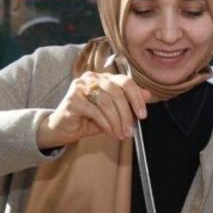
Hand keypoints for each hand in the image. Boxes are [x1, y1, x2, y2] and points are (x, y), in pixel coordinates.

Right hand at [37, 71, 151, 148]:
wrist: (65, 128)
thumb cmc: (89, 119)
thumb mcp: (114, 111)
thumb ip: (128, 101)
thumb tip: (148, 94)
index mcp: (104, 78)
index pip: (125, 82)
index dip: (136, 98)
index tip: (143, 114)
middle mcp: (92, 78)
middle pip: (116, 92)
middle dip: (127, 114)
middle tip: (130, 130)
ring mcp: (80, 86)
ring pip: (106, 102)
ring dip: (117, 121)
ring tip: (121, 134)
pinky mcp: (72, 99)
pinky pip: (95, 111)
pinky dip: (106, 124)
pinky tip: (110, 132)